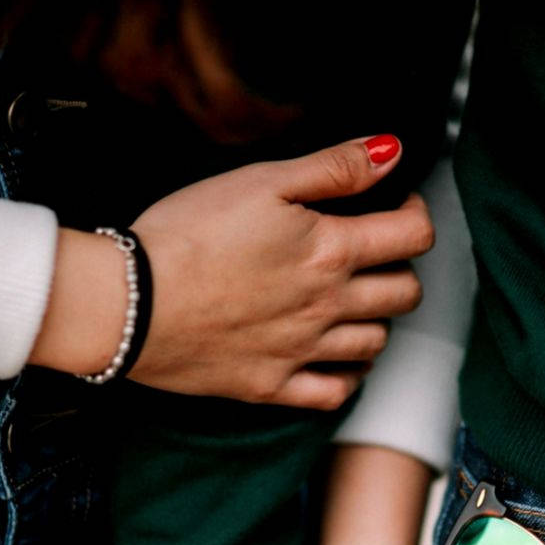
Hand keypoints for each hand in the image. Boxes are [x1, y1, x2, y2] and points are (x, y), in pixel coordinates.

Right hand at [128, 135, 432, 408]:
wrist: (129, 303)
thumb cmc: (186, 234)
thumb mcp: (261, 181)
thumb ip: (333, 167)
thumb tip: (391, 153)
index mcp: (330, 251)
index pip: (412, 237)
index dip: (415, 215)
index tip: (398, 207)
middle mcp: (328, 307)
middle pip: (404, 294)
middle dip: (400, 268)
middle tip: (375, 253)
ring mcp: (302, 352)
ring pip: (376, 343)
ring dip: (375, 319)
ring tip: (352, 300)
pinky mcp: (271, 386)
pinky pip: (334, 392)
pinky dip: (347, 375)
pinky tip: (335, 355)